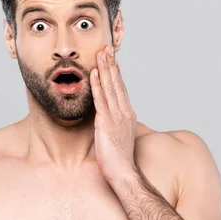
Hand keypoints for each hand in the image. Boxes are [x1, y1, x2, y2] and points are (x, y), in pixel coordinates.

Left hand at [90, 45, 137, 182]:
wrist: (123, 171)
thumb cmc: (118, 157)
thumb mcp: (117, 135)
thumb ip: (113, 123)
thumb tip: (105, 117)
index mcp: (127, 114)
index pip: (121, 88)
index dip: (116, 72)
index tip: (112, 59)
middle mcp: (124, 111)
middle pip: (117, 83)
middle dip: (111, 64)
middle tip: (107, 48)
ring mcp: (116, 116)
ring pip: (109, 87)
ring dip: (104, 69)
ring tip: (100, 54)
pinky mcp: (106, 122)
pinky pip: (100, 100)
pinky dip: (96, 85)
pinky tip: (92, 74)